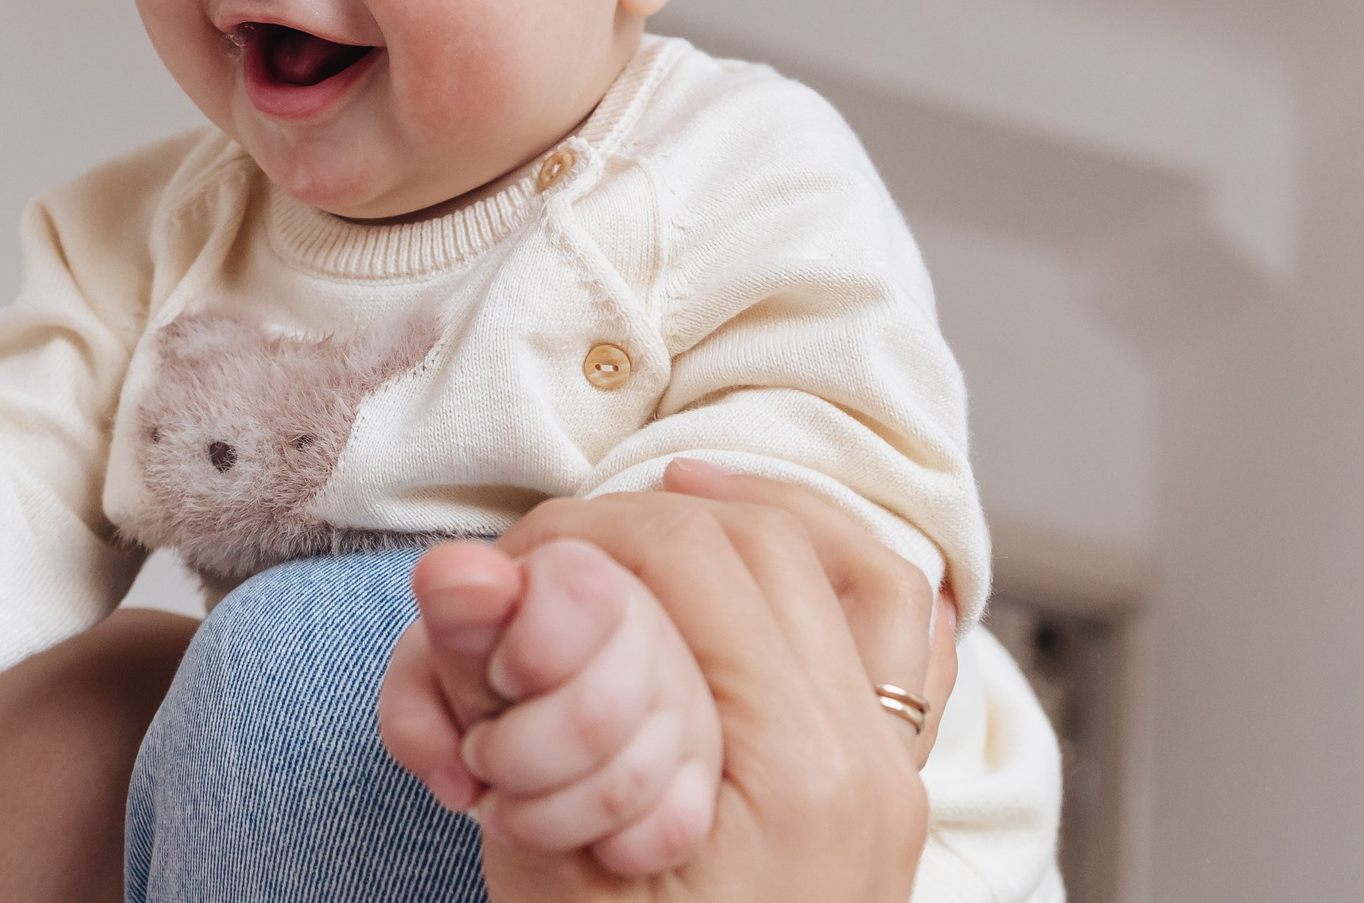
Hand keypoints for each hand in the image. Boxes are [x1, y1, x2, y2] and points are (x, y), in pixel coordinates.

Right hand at [390, 459, 950, 902]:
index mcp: (798, 772)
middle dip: (641, 521)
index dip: (581, 533)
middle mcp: (869, 760)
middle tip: (552, 554)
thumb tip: (460, 568)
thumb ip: (512, 705)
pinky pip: (903, 641)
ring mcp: (892, 777)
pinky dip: (840, 571)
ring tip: (664, 497)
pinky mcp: (885, 797)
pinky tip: (775, 549)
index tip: (503, 573)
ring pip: (847, 567)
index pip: (693, 555)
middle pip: (764, 542)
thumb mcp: (546, 865)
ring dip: (745, 518)